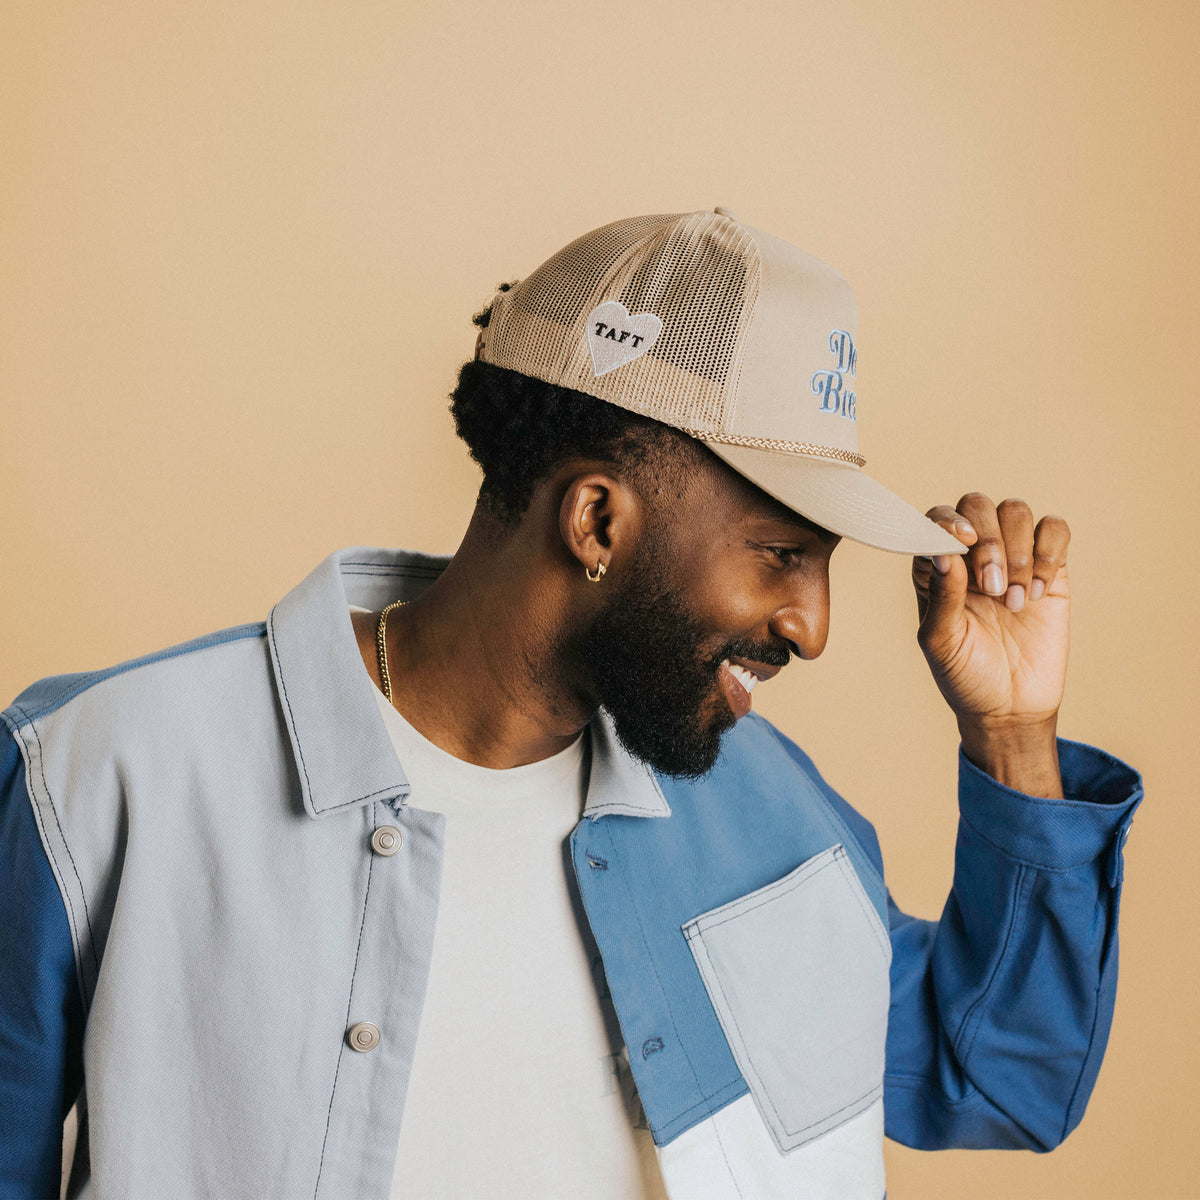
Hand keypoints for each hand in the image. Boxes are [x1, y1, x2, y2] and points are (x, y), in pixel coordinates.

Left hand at [912, 494, 1069, 795]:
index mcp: (935, 566)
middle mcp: (970, 555)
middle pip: (977, 505)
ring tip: (1015, 602)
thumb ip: (942, 596)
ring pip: (1015, 511)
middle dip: (989, 541)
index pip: (937, 519)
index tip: (963, 541)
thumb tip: (942, 550)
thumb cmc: (965, 675)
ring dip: (1018, 552)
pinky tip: (1039, 592)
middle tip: (993, 589)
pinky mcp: (1049, 567)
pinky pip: (1054, 529)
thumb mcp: (942, 642)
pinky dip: (1049, 551)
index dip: (949, 521)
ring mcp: (1011, 557)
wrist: (1011, 705)